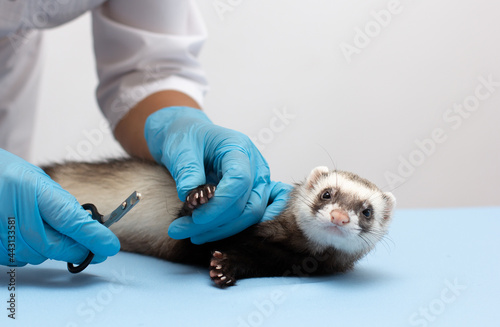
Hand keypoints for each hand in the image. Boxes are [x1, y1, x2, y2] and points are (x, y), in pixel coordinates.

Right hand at [0, 149, 119, 265]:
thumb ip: (62, 205)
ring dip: (51, 250)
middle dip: (78, 250)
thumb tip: (88, 229)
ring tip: (48, 230)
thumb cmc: (10, 176)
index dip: (93, 237)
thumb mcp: (40, 182)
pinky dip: (30, 252)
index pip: (70, 220)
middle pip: (54, 246)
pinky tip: (28, 236)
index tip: (110, 246)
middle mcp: (13, 212)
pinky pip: (18, 259)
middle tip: (94, 250)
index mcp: (32, 189)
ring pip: (37, 256)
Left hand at [144, 106, 291, 243]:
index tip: (196, 218)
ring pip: (249, 215)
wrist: (190, 137)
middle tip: (179, 230)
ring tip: (185, 233)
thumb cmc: (186, 138)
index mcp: (239, 148)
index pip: (240, 180)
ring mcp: (257, 182)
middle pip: (247, 203)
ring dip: (219, 229)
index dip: (221, 203)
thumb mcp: (180, 148)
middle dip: (215, 222)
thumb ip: (187, 170)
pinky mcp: (251, 195)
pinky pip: (246, 217)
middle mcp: (255, 166)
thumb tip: (190, 197)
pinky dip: (225, 228)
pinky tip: (202, 233)